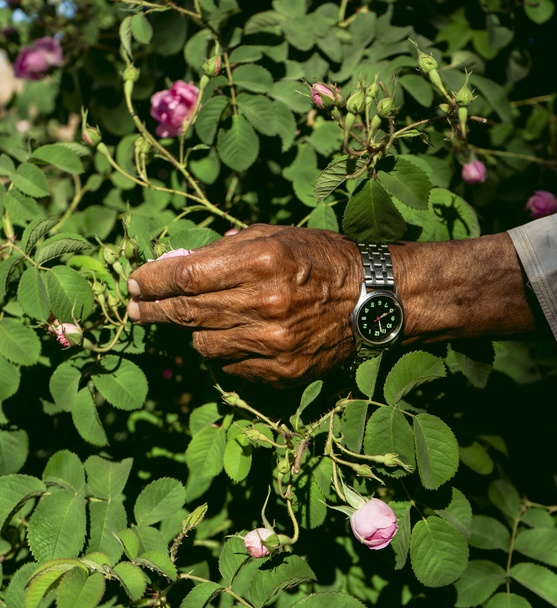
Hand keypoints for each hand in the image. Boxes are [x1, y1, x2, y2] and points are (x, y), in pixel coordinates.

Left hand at [127, 224, 362, 386]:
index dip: (152, 279)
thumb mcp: (276, 236)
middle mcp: (264, 304)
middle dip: (152, 309)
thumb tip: (176, 263)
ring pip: (202, 345)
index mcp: (263, 261)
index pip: (186, 275)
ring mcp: (273, 343)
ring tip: (198, 319)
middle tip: (134, 308)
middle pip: (186, 313)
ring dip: (192, 331)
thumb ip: (224, 250)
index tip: (134, 282)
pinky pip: (229, 366)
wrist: (372, 300)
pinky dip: (223, 351)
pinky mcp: (281, 371)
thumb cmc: (321, 259)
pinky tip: (234, 337)